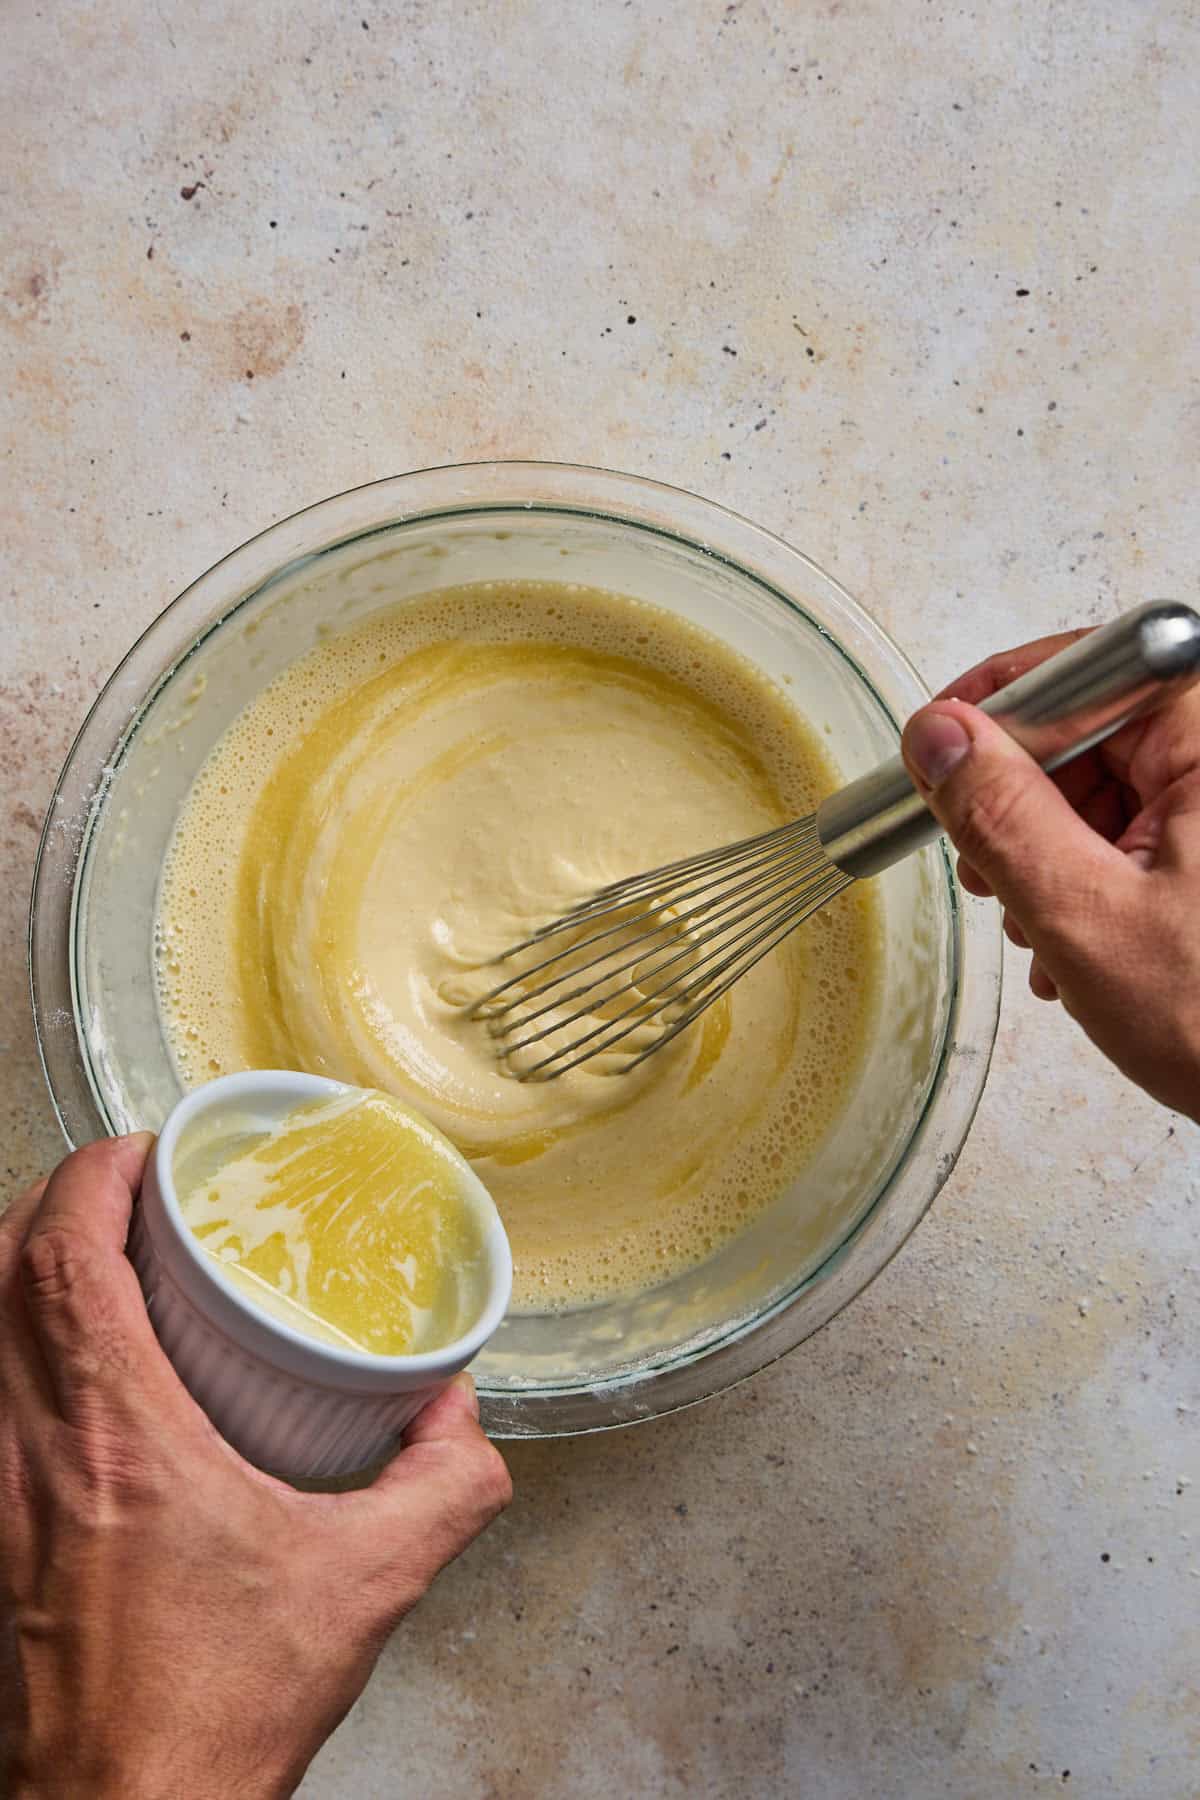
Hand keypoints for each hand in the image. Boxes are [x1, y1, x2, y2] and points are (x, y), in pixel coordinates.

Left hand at [0, 1136, 511, 1799]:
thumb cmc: (214, 1711)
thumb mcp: (369, 1581)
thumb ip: (444, 1483)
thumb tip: (458, 1413)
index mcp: (116, 1436)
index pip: (62, 1258)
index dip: (91, 1178)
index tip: (140, 1153)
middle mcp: (30, 1449)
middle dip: (53, 1199)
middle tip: (125, 1187)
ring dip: (22, 1265)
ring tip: (98, 1254)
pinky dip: (12, 1336)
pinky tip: (74, 1358)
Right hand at [901, 626, 1199, 1120]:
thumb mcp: (1086, 915)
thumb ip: (1001, 814)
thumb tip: (937, 734)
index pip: (1085, 667)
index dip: (999, 707)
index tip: (939, 755)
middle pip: (1090, 727)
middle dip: (1019, 800)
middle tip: (984, 871)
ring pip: (1105, 784)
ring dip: (1048, 852)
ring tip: (1037, 930)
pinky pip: (1138, 827)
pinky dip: (1090, 876)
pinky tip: (1075, 944)